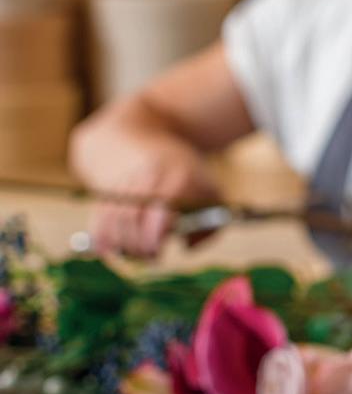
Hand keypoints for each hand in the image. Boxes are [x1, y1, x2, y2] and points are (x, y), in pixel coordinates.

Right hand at [86, 139, 218, 259]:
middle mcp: (147, 178)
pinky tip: (107, 249)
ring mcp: (124, 182)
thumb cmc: (187, 175)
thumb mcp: (211, 192)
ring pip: (113, 221)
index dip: (154, 235)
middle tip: (150, 258)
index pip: (161, 209)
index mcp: (178, 178)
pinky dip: (100, 237)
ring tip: (136, 253)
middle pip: (132, 219)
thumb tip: (185, 246)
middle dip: (138, 246)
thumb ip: (210, 224)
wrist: (147, 136)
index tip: (159, 251)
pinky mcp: (106, 189)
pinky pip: (98, 218)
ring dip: (121, 245)